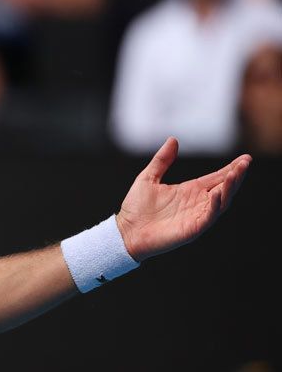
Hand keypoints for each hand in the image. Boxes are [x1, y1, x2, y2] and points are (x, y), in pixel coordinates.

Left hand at [116, 137, 249, 260]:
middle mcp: (197, 202)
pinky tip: (216, 192)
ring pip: (221, 201)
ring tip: (235, 174)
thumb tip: (173, 139)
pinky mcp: (192, 228)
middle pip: (224, 188)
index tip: (245, 158)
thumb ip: (162, 160)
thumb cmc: (136, 208)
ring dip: (229, 188)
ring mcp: (196, 216)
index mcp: (190, 190)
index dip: (231, 169)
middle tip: (245, 163)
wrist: (125, 232)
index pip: (216, 177)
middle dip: (236, 176)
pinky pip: (208, 216)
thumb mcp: (148, 178)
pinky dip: (214, 205)